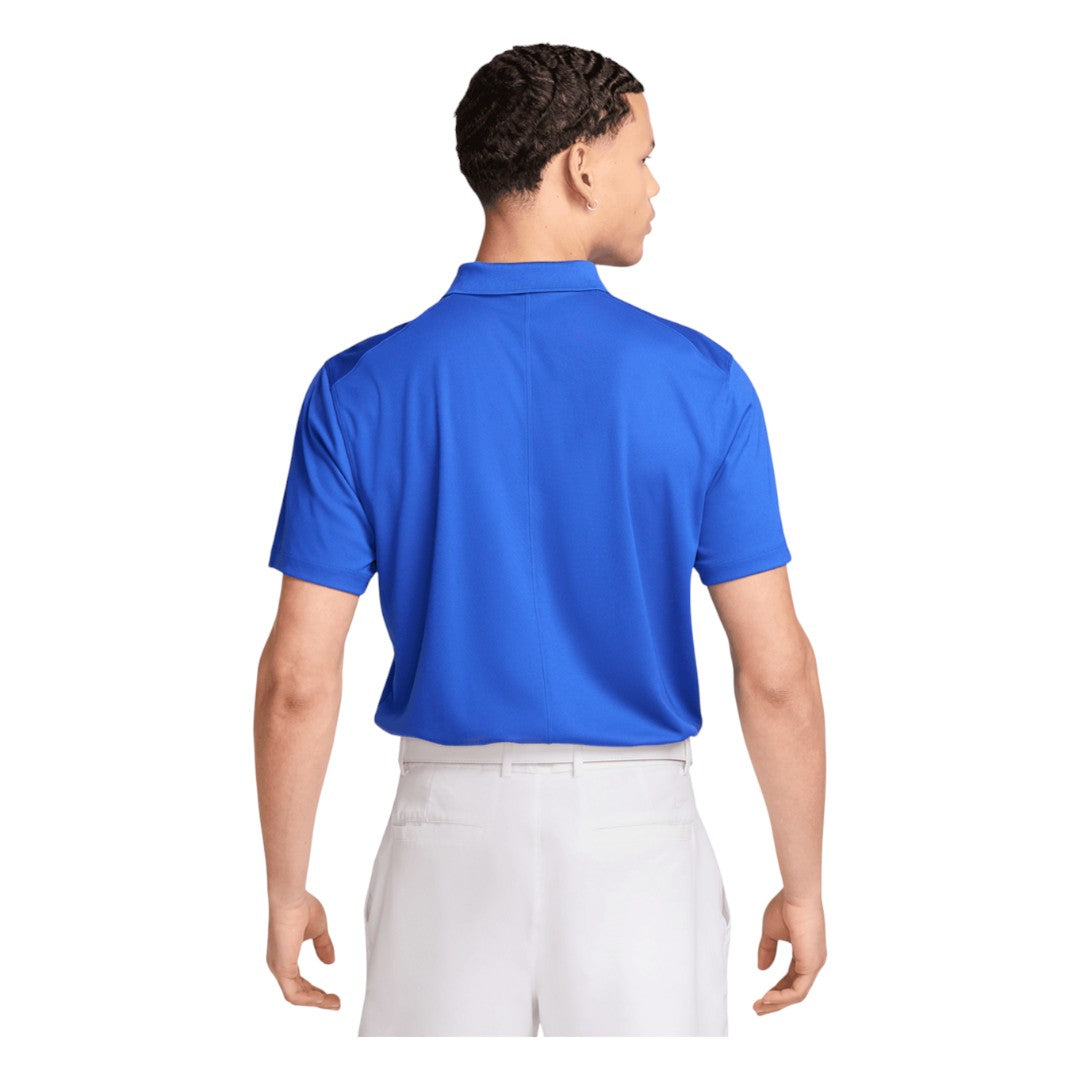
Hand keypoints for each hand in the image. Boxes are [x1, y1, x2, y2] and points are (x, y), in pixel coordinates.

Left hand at [266, 891, 340, 1008]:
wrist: (290, 899)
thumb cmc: (301, 907)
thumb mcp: (318, 930)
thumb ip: (323, 946)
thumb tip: (330, 962)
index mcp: (285, 956)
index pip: (300, 981)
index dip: (315, 990)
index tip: (331, 995)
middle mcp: (279, 964)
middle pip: (299, 991)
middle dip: (318, 999)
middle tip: (335, 1003)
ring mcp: (279, 967)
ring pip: (296, 996)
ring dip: (316, 1002)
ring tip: (333, 1003)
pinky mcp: (282, 968)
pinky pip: (294, 994)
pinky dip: (309, 999)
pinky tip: (322, 999)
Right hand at [752, 889, 825, 1014]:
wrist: (797, 895)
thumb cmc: (786, 907)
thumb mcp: (771, 932)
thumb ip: (767, 950)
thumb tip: (762, 968)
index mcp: (805, 954)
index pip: (790, 979)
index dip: (775, 990)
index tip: (759, 997)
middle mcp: (812, 962)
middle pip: (794, 991)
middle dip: (774, 1002)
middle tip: (757, 1009)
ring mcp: (814, 964)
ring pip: (796, 995)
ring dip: (776, 1003)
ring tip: (759, 1006)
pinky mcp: (812, 965)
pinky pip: (798, 991)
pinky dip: (782, 997)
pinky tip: (767, 997)